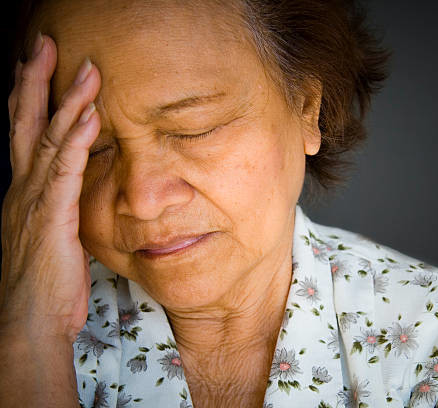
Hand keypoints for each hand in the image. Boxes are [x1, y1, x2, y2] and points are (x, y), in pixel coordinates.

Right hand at [0, 32, 101, 343]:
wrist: (31, 320)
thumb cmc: (46, 281)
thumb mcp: (52, 234)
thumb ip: (59, 205)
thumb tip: (75, 187)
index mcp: (24, 191)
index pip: (24, 133)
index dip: (31, 97)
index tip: (41, 65)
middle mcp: (22, 188)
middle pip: (24, 123)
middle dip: (36, 81)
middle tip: (46, 44)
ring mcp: (33, 201)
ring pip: (46, 138)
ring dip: (66, 101)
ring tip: (83, 68)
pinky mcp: (51, 217)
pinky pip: (64, 170)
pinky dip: (77, 140)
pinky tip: (90, 116)